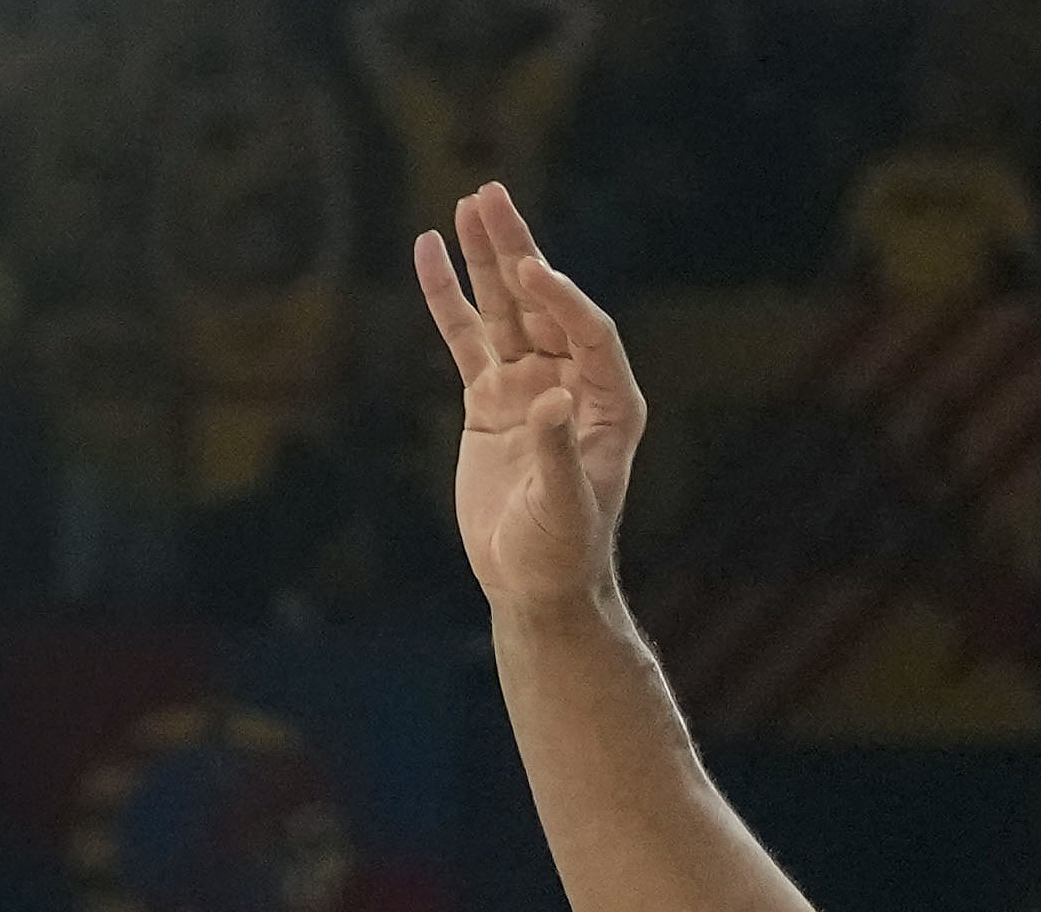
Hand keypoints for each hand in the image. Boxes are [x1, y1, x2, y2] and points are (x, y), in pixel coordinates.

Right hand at [416, 181, 644, 618]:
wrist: (535, 586)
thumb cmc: (562, 554)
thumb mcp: (565, 507)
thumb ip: (559, 450)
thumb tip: (553, 399)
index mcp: (610, 405)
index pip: (589, 333)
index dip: (562, 298)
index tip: (529, 270)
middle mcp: (573, 384)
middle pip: (544, 303)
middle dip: (517, 250)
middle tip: (491, 196)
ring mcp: (528, 387)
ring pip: (505, 310)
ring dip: (486, 259)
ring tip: (467, 203)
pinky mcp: (490, 401)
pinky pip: (466, 338)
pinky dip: (448, 298)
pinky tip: (430, 250)